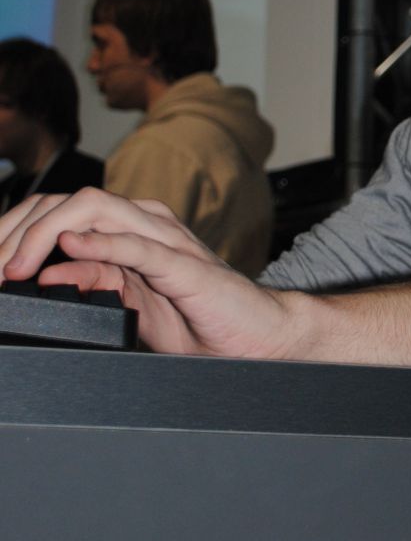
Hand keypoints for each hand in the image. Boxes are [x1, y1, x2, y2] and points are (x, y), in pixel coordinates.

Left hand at [0, 188, 294, 359]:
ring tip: (15, 266)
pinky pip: (136, 244)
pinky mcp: (184, 264)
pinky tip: (70, 249)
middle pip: (65, 202)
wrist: (256, 337)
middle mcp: (145, 223)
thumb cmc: (203, 320)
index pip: (58, 211)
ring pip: (93, 210)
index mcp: (130, 228)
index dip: (14, 232)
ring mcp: (166, 238)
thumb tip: (46, 273)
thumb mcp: (130, 304)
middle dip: (17, 233)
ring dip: (44, 235)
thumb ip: (93, 281)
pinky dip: (99, 243)